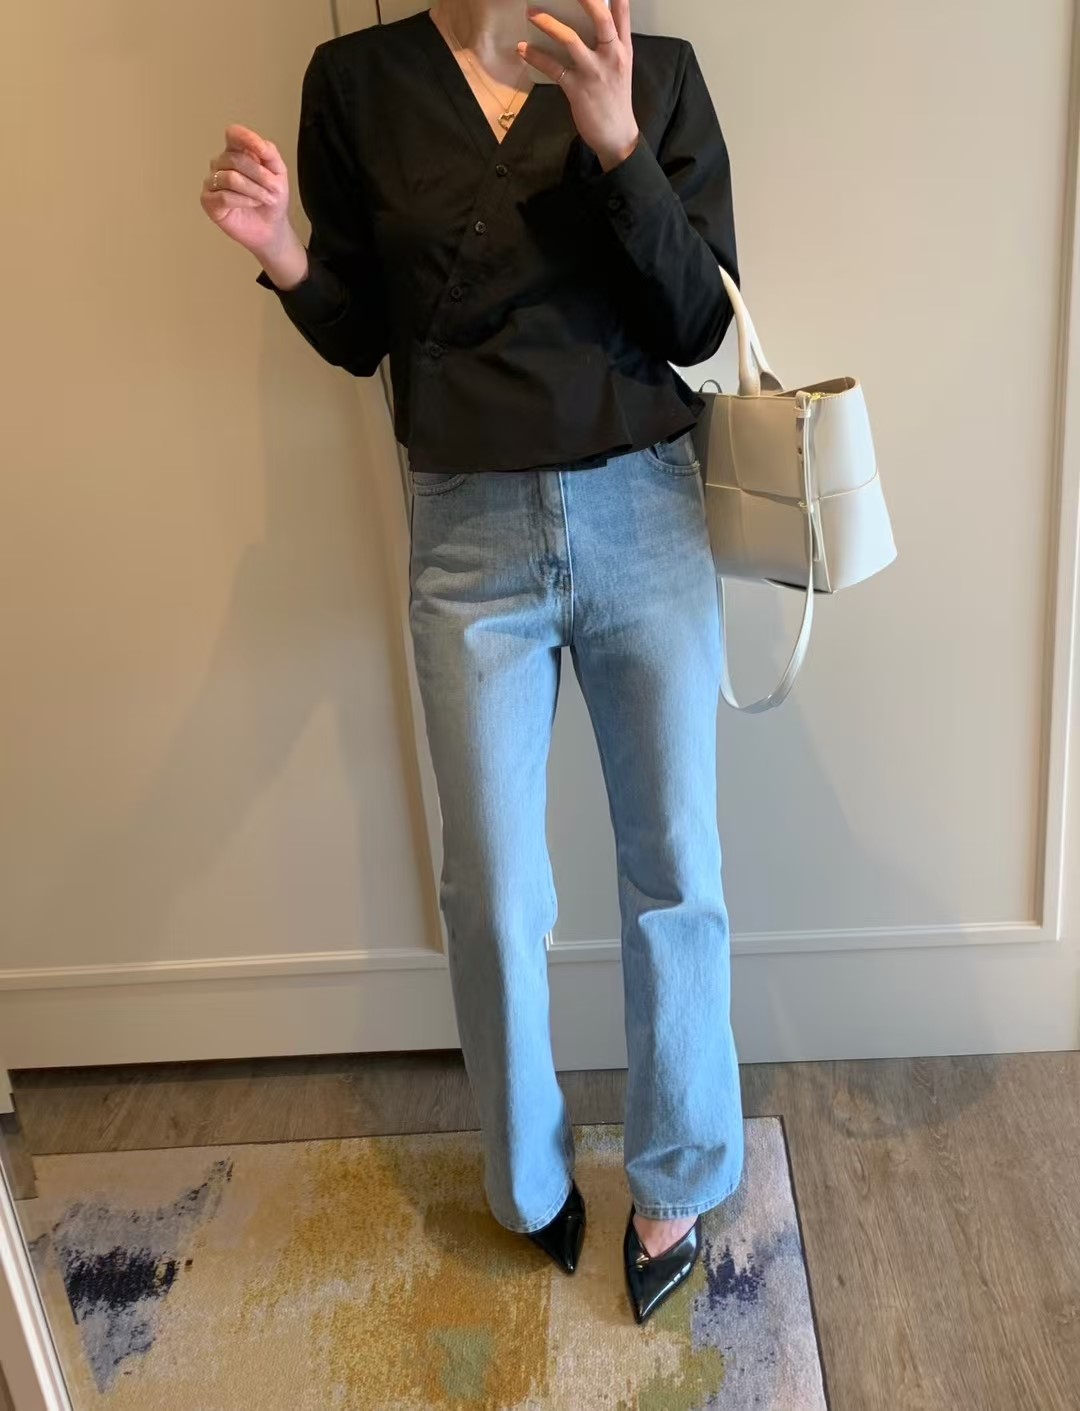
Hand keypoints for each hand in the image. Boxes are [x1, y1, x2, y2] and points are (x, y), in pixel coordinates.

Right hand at [200, 124, 295, 258]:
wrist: (271, 228)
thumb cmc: (271, 199)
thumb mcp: (278, 172)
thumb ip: (270, 153)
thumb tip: (259, 144)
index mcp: (236, 152)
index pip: (233, 135)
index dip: (246, 138)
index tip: (263, 152)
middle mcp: (221, 163)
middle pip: (236, 159)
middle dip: (260, 176)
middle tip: (273, 190)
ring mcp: (212, 181)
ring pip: (230, 178)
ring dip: (254, 190)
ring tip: (265, 199)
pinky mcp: (208, 200)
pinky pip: (224, 196)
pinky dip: (244, 201)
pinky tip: (252, 204)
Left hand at [517, 0, 640, 170]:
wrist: (616, 135)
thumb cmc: (615, 99)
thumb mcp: (620, 67)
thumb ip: (609, 44)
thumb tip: (589, 22)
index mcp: (623, 48)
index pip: (622, 13)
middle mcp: (611, 56)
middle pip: (601, 19)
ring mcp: (594, 72)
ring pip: (571, 40)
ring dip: (549, 24)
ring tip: (532, 13)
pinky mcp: (577, 89)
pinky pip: (553, 68)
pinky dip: (535, 56)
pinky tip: (522, 48)